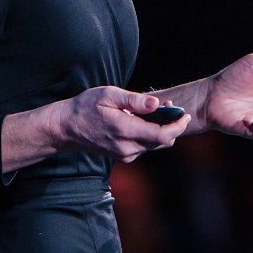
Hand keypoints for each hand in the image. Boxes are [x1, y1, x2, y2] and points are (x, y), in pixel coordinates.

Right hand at [58, 86, 190, 162]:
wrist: (67, 128)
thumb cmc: (86, 107)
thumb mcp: (109, 95)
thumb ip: (134, 100)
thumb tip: (157, 104)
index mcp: (125, 130)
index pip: (162, 135)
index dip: (178, 126)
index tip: (185, 114)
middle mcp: (127, 147)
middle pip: (162, 142)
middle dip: (171, 125)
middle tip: (170, 106)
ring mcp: (125, 155)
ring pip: (154, 145)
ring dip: (160, 129)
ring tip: (155, 111)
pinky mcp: (123, 156)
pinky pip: (145, 147)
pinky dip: (150, 135)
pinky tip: (143, 121)